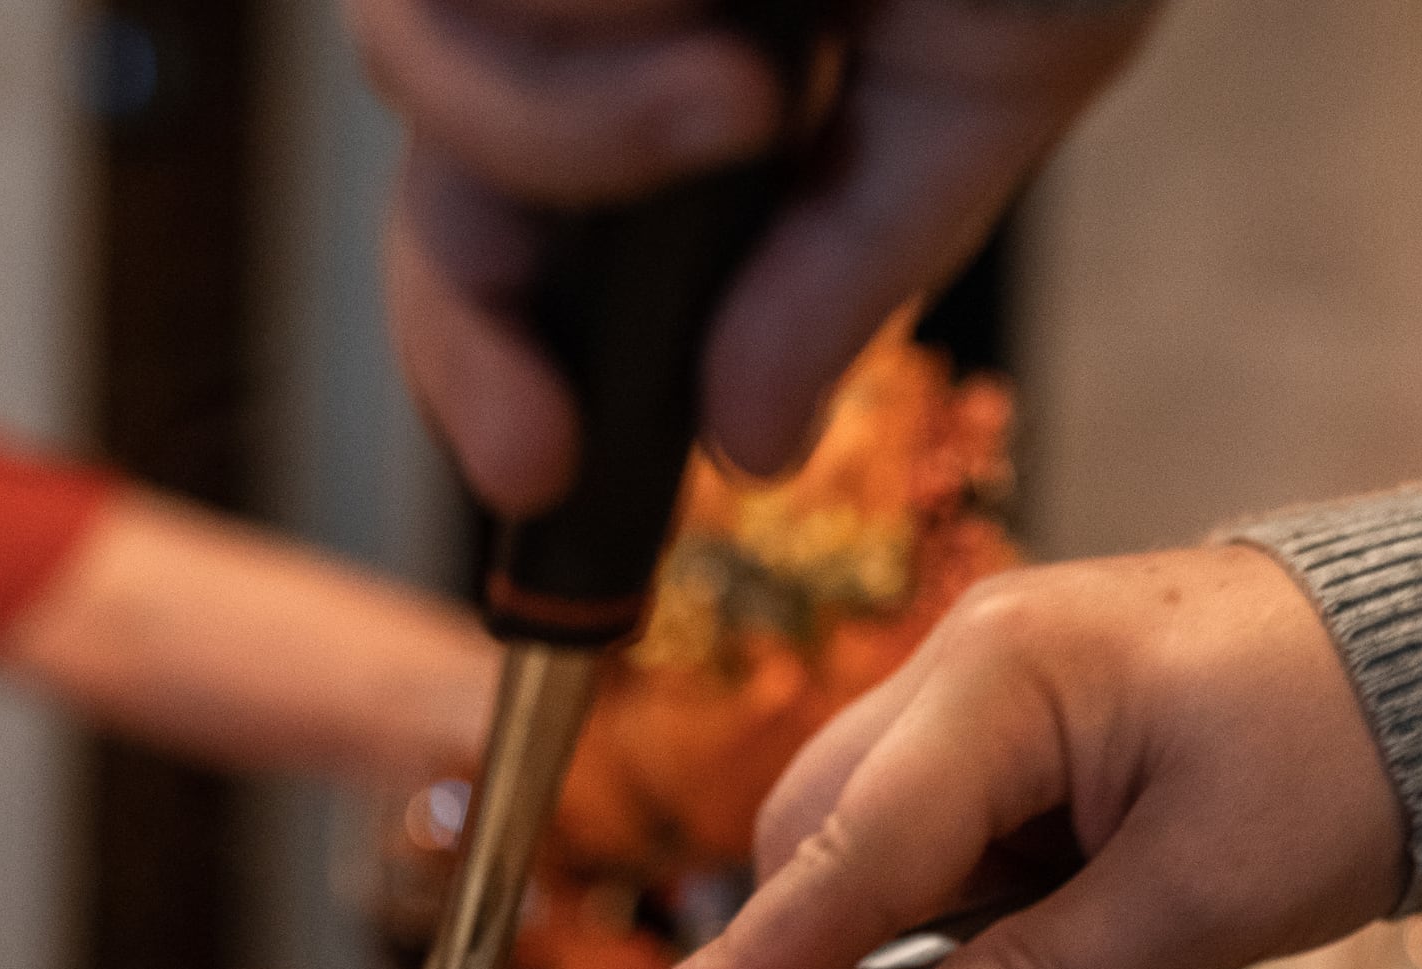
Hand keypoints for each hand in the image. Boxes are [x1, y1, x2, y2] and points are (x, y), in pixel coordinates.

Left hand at [351, 0, 1151, 511]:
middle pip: (434, 163)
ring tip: (750, 62)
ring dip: (575, 111)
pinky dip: (597, 5)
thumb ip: (854, 262)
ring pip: (424, 51)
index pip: (511, 233)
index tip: (540, 469)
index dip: (485, 359)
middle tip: (608, 326)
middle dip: (504, 270)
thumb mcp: (997, 71)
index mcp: (687, 57)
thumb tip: (750, 448)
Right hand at [612, 547, 1408, 968]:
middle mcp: (984, 680)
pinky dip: (1081, 962)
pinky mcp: (1070, 757)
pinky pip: (1017, 882)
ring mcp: (1024, 717)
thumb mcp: (1208, 896)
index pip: (841, 848)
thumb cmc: (1361, 740)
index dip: (754, 962)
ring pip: (943, 895)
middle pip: (862, 868)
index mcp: (1001, 679)